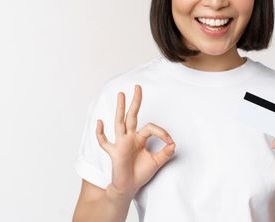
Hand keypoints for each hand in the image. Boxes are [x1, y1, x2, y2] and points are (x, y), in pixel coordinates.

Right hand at [96, 84, 175, 198]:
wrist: (129, 187)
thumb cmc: (140, 173)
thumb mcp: (157, 162)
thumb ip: (165, 153)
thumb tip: (174, 144)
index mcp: (139, 138)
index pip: (151, 127)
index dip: (162, 132)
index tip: (170, 141)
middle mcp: (129, 137)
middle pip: (132, 116)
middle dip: (135, 102)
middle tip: (138, 87)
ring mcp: (121, 143)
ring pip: (120, 122)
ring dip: (121, 109)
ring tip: (121, 94)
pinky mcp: (114, 153)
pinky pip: (105, 142)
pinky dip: (101, 133)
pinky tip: (100, 122)